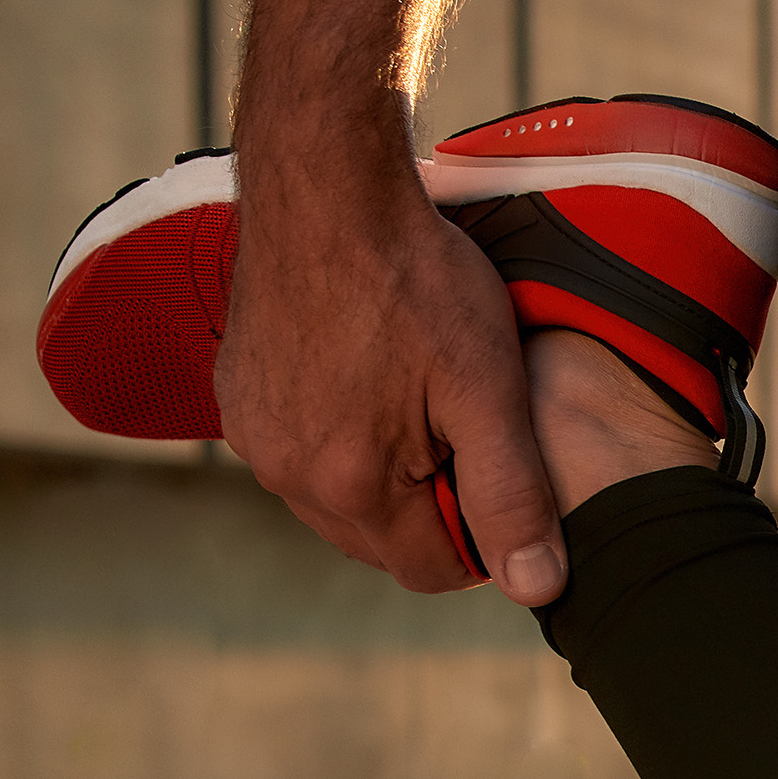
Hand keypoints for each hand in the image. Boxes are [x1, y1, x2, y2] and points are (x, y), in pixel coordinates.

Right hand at [216, 172, 564, 603]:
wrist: (326, 188)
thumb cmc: (416, 280)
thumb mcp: (488, 388)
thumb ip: (513, 496)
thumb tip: (539, 590)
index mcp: (351, 486)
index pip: (431, 572)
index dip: (482, 540)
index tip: (501, 478)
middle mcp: (287, 476)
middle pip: (381, 543)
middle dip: (431, 510)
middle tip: (465, 431)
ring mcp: (254, 439)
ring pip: (339, 502)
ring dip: (384, 477)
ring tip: (420, 401)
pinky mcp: (238, 402)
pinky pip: (301, 454)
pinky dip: (340, 439)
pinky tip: (371, 382)